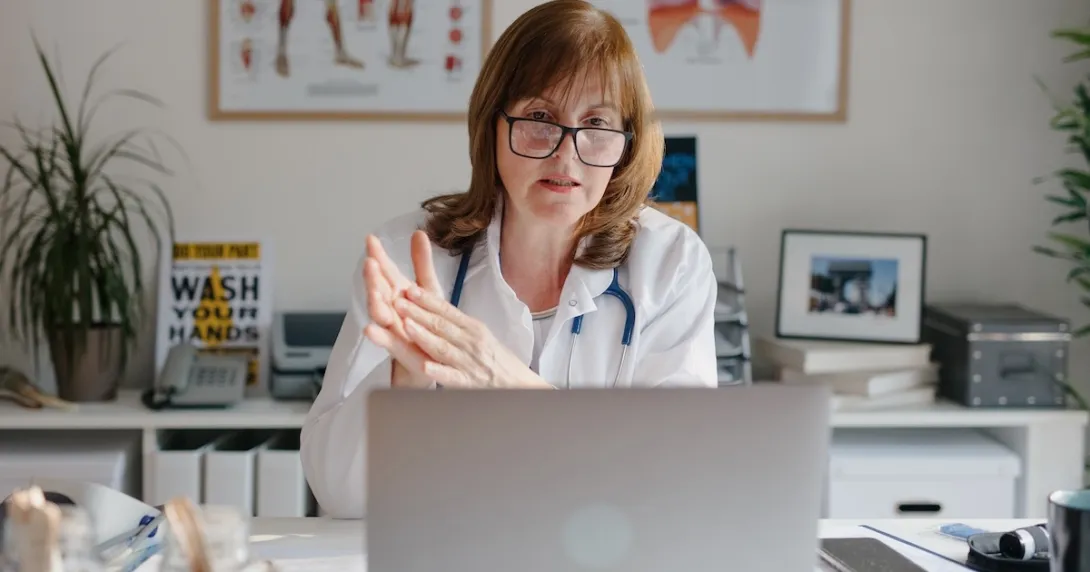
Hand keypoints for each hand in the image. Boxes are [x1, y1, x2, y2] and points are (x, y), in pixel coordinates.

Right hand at [362, 231, 442, 388]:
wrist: (433, 355)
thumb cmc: (427, 319)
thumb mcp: (428, 288)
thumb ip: (421, 262)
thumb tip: (418, 232)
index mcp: (397, 291)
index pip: (386, 270)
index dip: (378, 255)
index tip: (371, 239)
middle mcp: (390, 307)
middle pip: (379, 289)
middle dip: (373, 277)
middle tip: (370, 263)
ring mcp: (391, 327)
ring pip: (379, 313)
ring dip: (373, 302)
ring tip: (373, 291)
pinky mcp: (396, 348)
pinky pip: (385, 341)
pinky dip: (377, 336)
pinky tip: (369, 330)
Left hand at [390, 282, 553, 388]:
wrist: (521, 383)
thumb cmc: (497, 359)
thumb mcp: (480, 334)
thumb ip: (457, 324)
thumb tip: (433, 307)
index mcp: (473, 328)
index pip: (447, 310)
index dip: (427, 299)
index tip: (410, 290)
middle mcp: (471, 342)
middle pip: (441, 325)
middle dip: (418, 313)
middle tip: (398, 301)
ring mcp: (469, 362)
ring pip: (443, 347)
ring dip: (424, 336)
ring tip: (406, 325)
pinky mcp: (470, 383)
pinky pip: (452, 377)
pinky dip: (439, 372)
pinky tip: (426, 367)